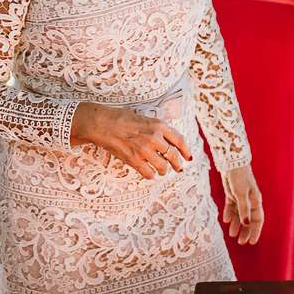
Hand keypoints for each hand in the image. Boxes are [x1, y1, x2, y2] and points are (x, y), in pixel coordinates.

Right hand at [70, 102, 192, 179]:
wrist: (104, 123)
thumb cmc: (123, 119)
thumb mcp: (145, 118)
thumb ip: (158, 129)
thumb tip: (169, 142)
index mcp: (159, 125)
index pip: (180, 140)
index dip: (186, 151)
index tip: (189, 157)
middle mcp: (154, 138)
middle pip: (174, 156)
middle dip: (178, 164)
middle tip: (178, 168)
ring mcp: (144, 150)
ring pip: (163, 167)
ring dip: (163, 170)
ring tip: (161, 169)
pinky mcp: (134, 160)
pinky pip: (149, 174)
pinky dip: (151, 175)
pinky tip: (149, 172)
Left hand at [221, 165, 263, 244]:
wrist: (231, 162)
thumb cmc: (240, 177)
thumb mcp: (241, 194)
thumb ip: (244, 209)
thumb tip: (247, 224)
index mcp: (255, 201)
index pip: (257, 220)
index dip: (255, 231)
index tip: (252, 242)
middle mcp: (249, 200)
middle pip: (248, 219)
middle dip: (245, 231)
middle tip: (241, 242)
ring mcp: (240, 197)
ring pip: (239, 214)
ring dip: (236, 224)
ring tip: (231, 234)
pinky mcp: (232, 193)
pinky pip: (231, 207)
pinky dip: (229, 213)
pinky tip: (225, 220)